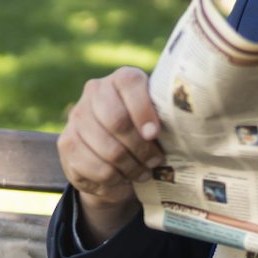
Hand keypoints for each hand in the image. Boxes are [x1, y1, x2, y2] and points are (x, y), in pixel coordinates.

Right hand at [57, 66, 163, 244]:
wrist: (113, 152)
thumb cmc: (148, 130)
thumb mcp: (160, 117)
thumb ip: (168, 115)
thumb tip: (191, 124)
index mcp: (122, 78)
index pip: (130, 85)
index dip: (144, 111)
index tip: (155, 134)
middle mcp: (94, 92)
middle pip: (117, 122)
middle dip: (140, 147)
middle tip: (156, 160)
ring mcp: (76, 118)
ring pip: (107, 149)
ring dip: (131, 167)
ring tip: (144, 173)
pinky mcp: (66, 144)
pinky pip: (94, 167)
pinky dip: (114, 179)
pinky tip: (124, 179)